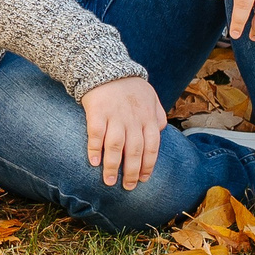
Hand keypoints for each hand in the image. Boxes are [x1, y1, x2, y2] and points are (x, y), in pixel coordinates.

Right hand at [82, 75, 166, 189]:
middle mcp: (133, 119)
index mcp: (148, 118)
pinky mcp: (97, 112)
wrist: (106, 67)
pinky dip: (94, 148)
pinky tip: (93, 162)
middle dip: (131, 172)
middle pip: (134, 151)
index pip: (152, 147)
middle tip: (128, 187)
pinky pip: (96, 134)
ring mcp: (114, 116)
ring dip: (112, 166)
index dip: (148, 166)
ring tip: (109, 181)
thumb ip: (157, 115)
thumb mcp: (151, 96)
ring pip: (115, 146)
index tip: (143, 179)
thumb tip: (161, 131)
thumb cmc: (129, 85)